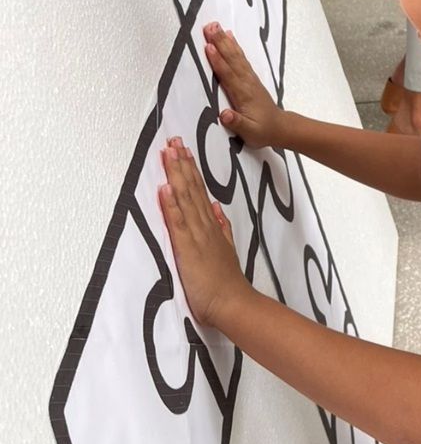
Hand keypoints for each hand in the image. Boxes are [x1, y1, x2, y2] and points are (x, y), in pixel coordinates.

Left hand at [159, 139, 247, 326]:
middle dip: (181, 163)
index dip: (189, 169)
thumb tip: (215, 208)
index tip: (182, 149)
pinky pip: (178, 223)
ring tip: (169, 153)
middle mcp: (203, 225)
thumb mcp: (227, 249)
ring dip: (176, 175)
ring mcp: (196, 235)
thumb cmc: (226, 281)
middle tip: (173, 140)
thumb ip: (222, 227)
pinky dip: (171, 205)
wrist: (232, 303)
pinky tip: (165, 188)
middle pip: (191, 188)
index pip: (198, 191)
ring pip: (185, 199)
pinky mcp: (187, 248)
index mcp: (210, 225)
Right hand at [203, 22, 283, 148]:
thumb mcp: (250, 132)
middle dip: (220, 43)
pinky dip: (234, 46)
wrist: (280, 127)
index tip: (208, 46)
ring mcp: (249, 78)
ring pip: (236, 56)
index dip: (218, 61)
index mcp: (243, 94)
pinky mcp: (250, 77)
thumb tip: (224, 114)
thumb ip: (237, 123)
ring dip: (225, 41)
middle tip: (209, 26)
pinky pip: (241, 58)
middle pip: (231, 59)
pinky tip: (229, 36)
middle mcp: (246, 82)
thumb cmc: (263, 131)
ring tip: (215, 26)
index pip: (228, 75)